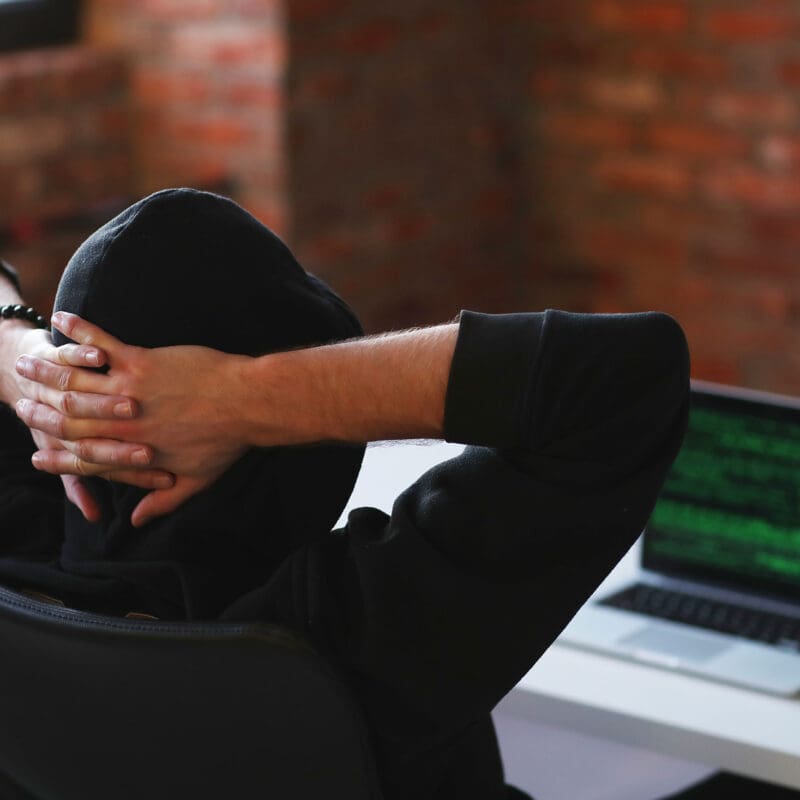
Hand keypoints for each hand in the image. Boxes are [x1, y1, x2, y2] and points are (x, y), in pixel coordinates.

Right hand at [16, 312, 251, 524]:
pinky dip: (79, 330)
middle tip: (17, 397)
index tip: (37, 457)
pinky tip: (61, 318)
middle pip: (68, 419)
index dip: (58, 460)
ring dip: (46, 369)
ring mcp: (129, 391)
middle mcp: (123, 423)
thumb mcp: (197, 479)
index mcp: (133, 450)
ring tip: (25, 360)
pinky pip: (100, 343)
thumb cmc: (227, 441)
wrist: (250, 405)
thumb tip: (139, 520)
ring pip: (75, 382)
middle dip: (37, 408)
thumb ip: (164, 500)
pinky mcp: (141, 362)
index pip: (84, 460)